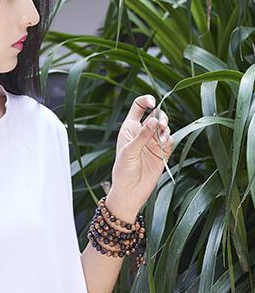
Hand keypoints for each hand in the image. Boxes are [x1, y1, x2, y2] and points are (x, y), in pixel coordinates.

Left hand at [109, 94, 174, 214]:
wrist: (131, 192)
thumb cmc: (123, 171)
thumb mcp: (130, 151)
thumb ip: (143, 135)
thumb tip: (154, 120)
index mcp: (130, 128)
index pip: (139, 106)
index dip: (146, 100)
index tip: (153, 102)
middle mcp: (142, 133)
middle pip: (156, 115)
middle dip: (161, 116)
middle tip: (161, 124)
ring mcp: (153, 142)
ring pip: (164, 127)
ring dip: (166, 128)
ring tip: (162, 136)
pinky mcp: (162, 152)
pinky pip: (170, 140)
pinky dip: (170, 139)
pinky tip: (165, 145)